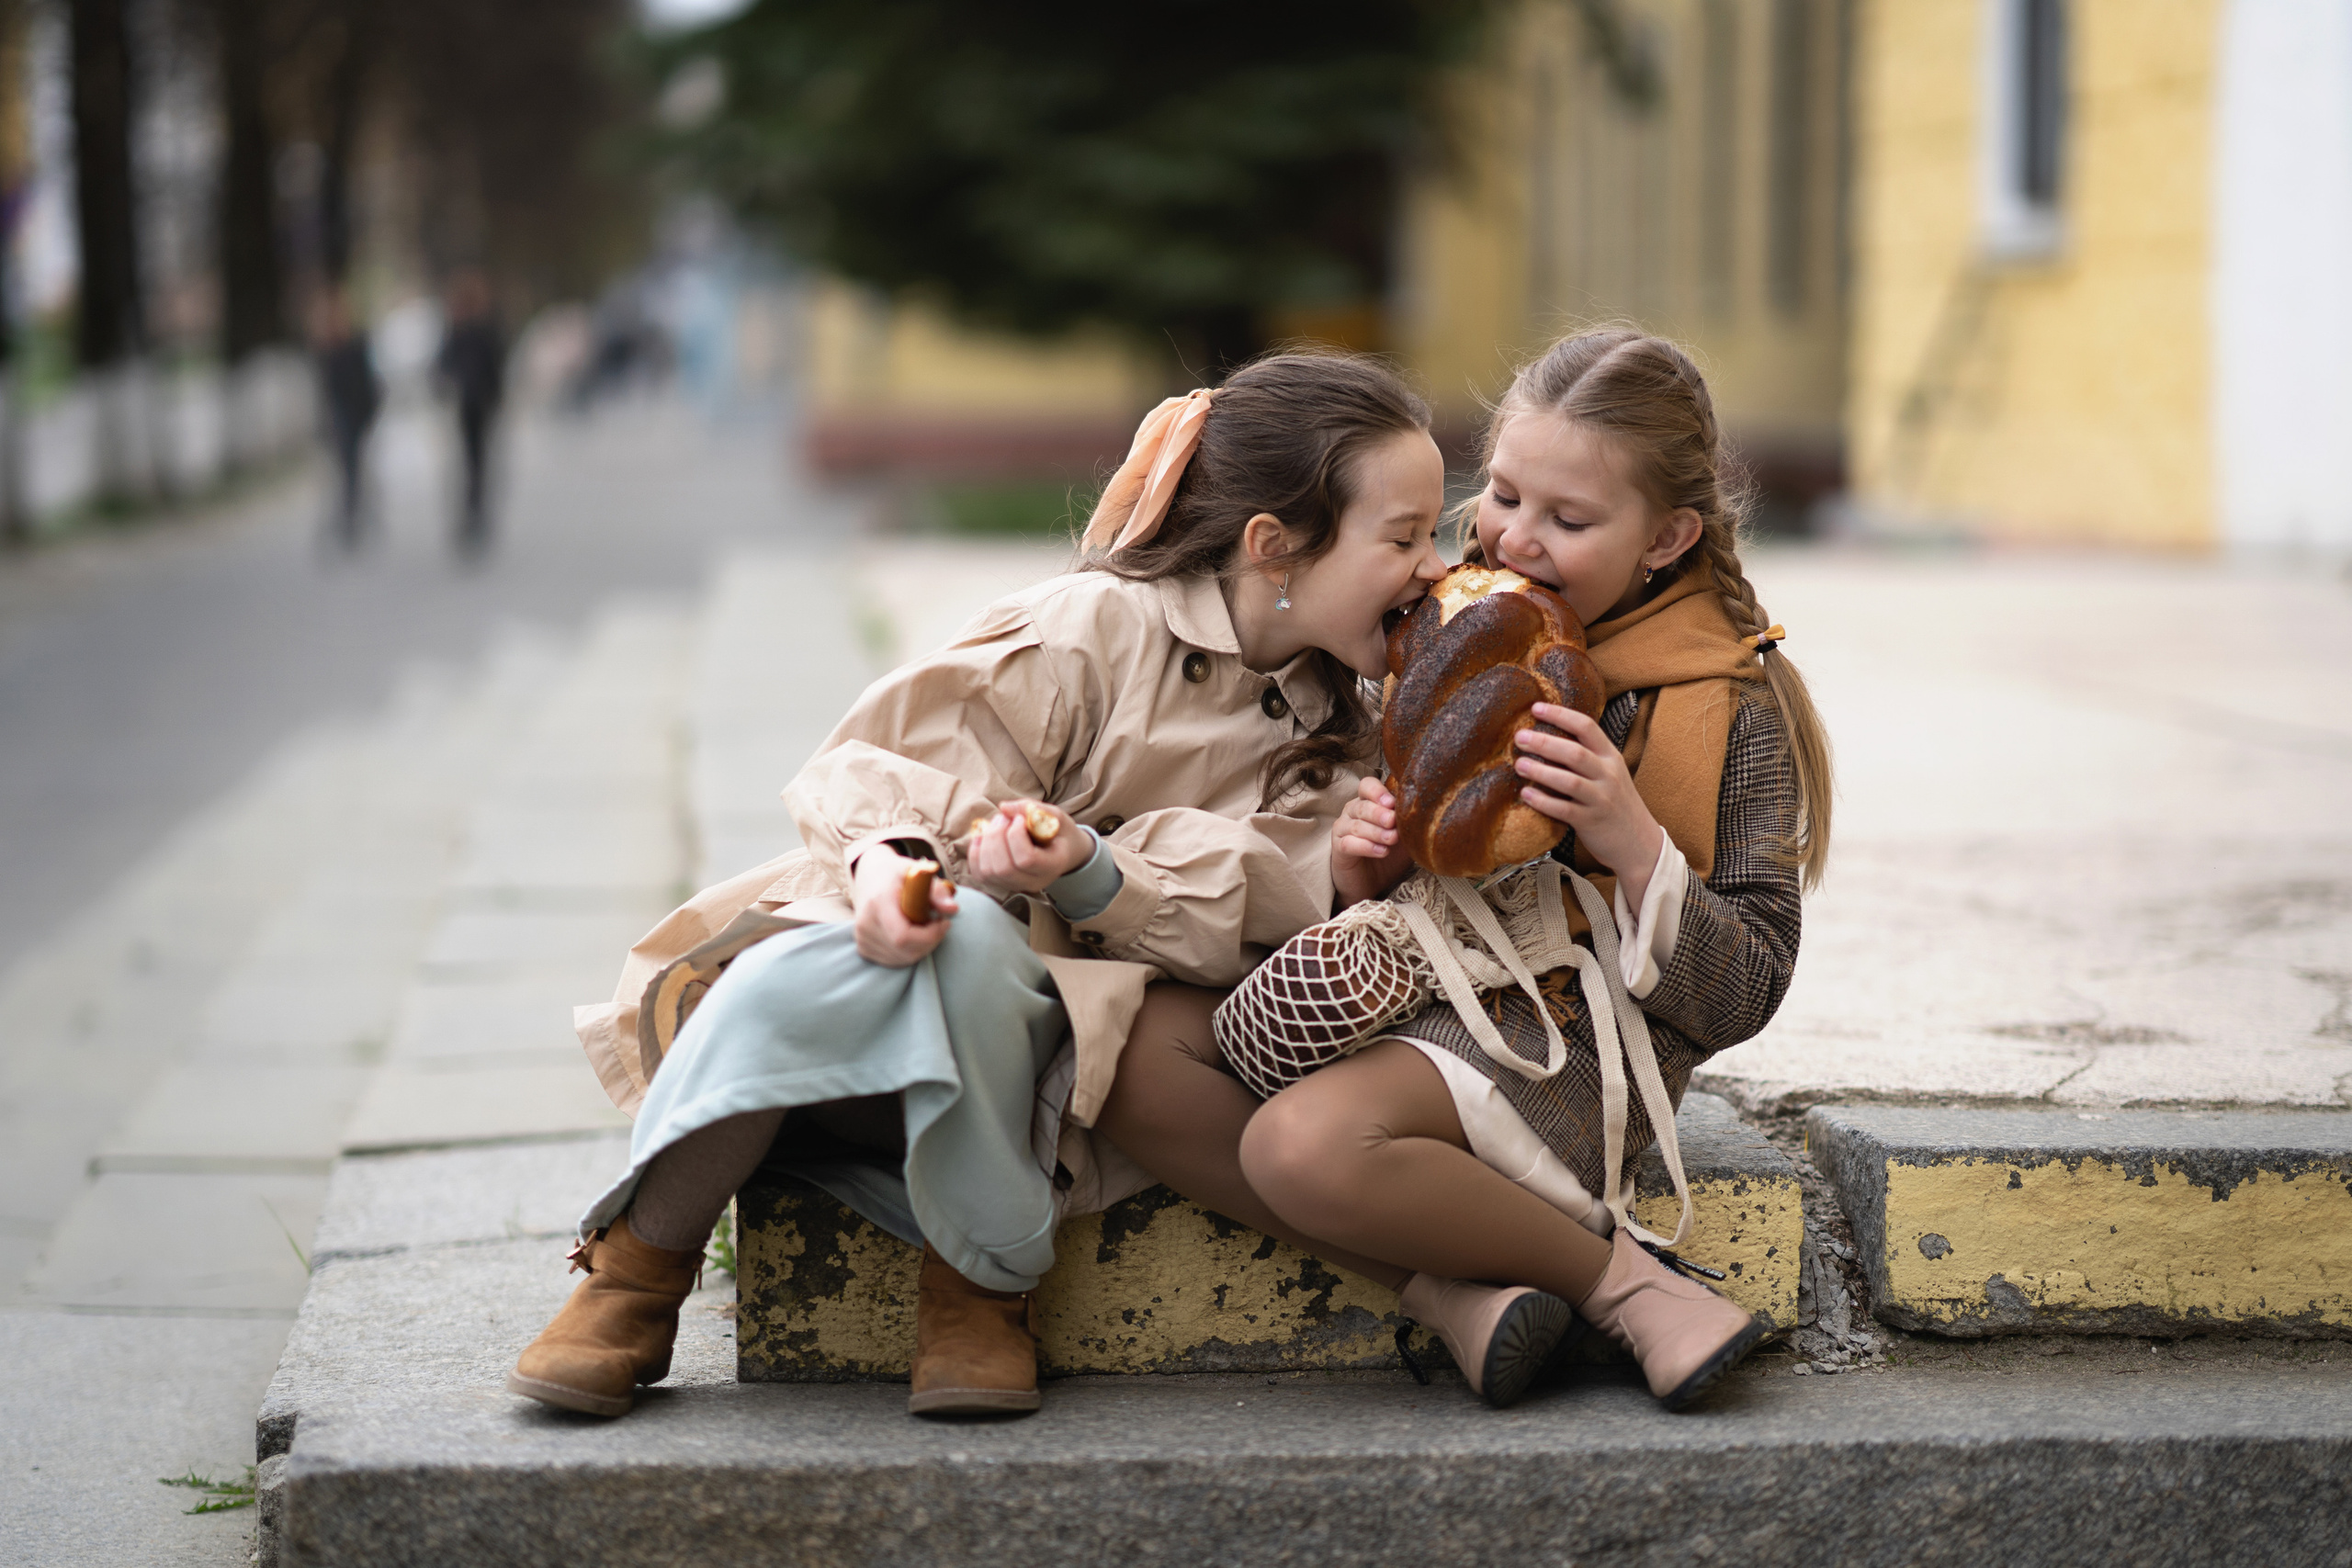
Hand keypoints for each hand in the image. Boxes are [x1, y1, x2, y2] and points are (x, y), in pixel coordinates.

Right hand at [851, 845, 957, 965]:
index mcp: (879, 903)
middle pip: (905, 951)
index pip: (903, 937)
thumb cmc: (897, 873)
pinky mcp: (863, 948)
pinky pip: (894, 961)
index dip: (929, 936)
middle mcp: (865, 923)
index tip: (944, 922)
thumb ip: (937, 891)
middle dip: (930, 942)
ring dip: (922, 947)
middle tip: (939, 923)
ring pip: (902, 959)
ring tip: (926, 926)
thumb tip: (953, 909)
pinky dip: (910, 952)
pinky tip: (913, 934)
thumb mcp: (919, 872)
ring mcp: (862, 938)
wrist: (869, 874)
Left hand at [959, 799, 1088, 896]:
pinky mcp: (1001, 883)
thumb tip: (1004, 807)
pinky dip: (975, 853)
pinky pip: (979, 874)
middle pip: (1004, 868)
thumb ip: (1033, 809)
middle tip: (1003, 818)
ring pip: (988, 872)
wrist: (1063, 851)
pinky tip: (982, 836)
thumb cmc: (1059, 832)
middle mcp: (1033, 882)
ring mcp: (1016, 886)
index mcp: (1053, 866)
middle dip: (996, 837)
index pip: (1026, 859)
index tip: (1019, 819)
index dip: (1016, 836)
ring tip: (995, 825)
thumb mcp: (1055, 816)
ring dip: (985, 843)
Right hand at [1332, 775, 1414, 905]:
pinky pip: (1348, 843)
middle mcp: (1352, 812)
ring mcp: (1343, 829)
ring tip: (1391, 839)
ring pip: (1356, 825)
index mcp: (1368, 802)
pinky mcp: (1338, 849)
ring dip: (1376, 831)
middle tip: (1393, 821)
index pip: (1367, 786)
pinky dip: (1366, 847)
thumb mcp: (1405, 837)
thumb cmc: (1388, 855)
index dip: (1378, 792)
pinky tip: (1382, 852)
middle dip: (1379, 813)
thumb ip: (1410, 824)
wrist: (1370, 883)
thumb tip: (1426, 814)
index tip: (1392, 803)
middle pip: (1362, 806)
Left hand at [1513, 703, 1665, 906]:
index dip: (1560, 714)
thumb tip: (1546, 737)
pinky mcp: (1591, 822)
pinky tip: (1526, 794)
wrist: (1638, 842)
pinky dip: (1543, 801)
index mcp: (1611, 757)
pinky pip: (1564, 810)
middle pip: (1575, 753)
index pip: (1587, 727)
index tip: (1536, 708)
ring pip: (1569, 781)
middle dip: (1545, 742)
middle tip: (1520, 737)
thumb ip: (1586, 756)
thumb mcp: (1609, 773)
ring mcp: (1601, 799)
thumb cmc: (1615, 803)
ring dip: (1541, 771)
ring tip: (1519, 765)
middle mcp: (1608, 775)